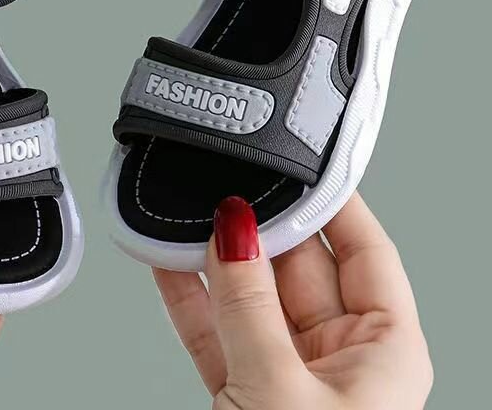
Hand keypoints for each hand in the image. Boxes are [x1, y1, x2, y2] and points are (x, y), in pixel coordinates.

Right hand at [154, 194, 432, 408]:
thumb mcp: (279, 390)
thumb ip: (250, 307)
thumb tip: (233, 230)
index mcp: (383, 353)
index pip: (366, 253)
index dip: (333, 204)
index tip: (298, 163)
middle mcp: (339, 359)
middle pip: (299, 267)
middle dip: (259, 228)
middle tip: (223, 187)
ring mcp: (287, 373)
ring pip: (249, 296)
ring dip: (214, 260)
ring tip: (185, 216)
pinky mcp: (242, 390)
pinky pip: (214, 328)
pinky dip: (189, 296)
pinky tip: (166, 259)